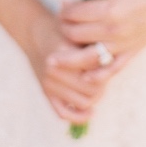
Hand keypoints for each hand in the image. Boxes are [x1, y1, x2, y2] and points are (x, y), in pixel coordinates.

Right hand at [23, 10, 116, 124]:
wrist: (34, 34)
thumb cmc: (61, 30)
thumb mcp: (77, 32)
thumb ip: (91, 45)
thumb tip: (111, 62)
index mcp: (63, 52)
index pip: (94, 69)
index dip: (106, 66)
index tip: (109, 61)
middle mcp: (54, 70)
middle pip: (92, 88)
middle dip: (103, 83)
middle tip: (105, 75)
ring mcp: (49, 84)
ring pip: (83, 101)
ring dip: (95, 97)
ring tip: (99, 88)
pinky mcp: (45, 93)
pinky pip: (63, 113)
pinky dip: (79, 116)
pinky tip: (91, 111)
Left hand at [57, 0, 145, 69]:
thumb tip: (67, 4)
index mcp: (108, 9)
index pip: (73, 14)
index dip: (63, 11)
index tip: (61, 8)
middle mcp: (113, 29)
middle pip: (75, 35)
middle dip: (62, 30)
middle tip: (58, 27)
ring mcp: (122, 44)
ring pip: (85, 57)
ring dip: (67, 58)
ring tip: (54, 58)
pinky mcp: (130, 53)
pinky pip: (109, 70)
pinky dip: (94, 76)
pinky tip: (82, 77)